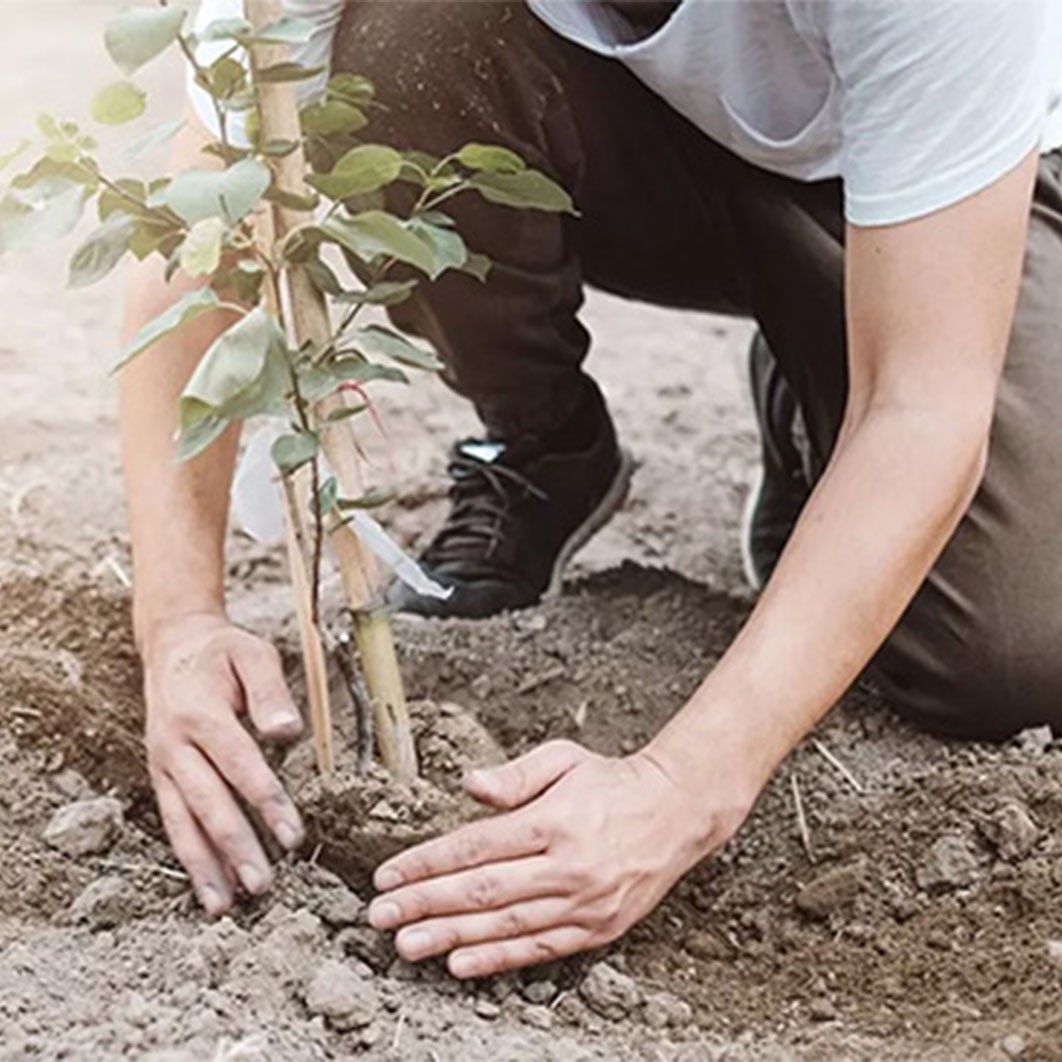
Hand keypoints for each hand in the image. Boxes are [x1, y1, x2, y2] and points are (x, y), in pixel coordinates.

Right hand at [142, 612, 304, 915]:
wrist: (172, 646)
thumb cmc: (223, 653)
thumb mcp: (253, 654)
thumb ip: (270, 692)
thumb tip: (287, 732)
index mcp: (201, 714)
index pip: (239, 765)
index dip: (265, 802)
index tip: (292, 836)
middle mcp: (175, 746)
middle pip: (208, 803)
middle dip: (235, 847)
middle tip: (263, 885)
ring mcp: (163, 765)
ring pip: (183, 823)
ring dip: (205, 866)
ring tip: (226, 906)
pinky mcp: (161, 778)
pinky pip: (174, 822)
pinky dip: (190, 857)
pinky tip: (208, 888)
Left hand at [367, 739, 752, 976]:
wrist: (676, 812)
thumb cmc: (609, 781)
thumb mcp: (564, 759)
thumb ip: (515, 775)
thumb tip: (470, 784)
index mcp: (553, 820)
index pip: (477, 845)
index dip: (428, 862)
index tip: (388, 874)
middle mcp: (567, 865)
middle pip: (482, 890)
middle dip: (425, 904)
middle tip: (379, 917)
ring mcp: (583, 902)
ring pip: (505, 926)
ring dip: (450, 937)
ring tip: (406, 946)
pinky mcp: (597, 928)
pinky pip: (539, 949)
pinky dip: (498, 960)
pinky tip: (460, 964)